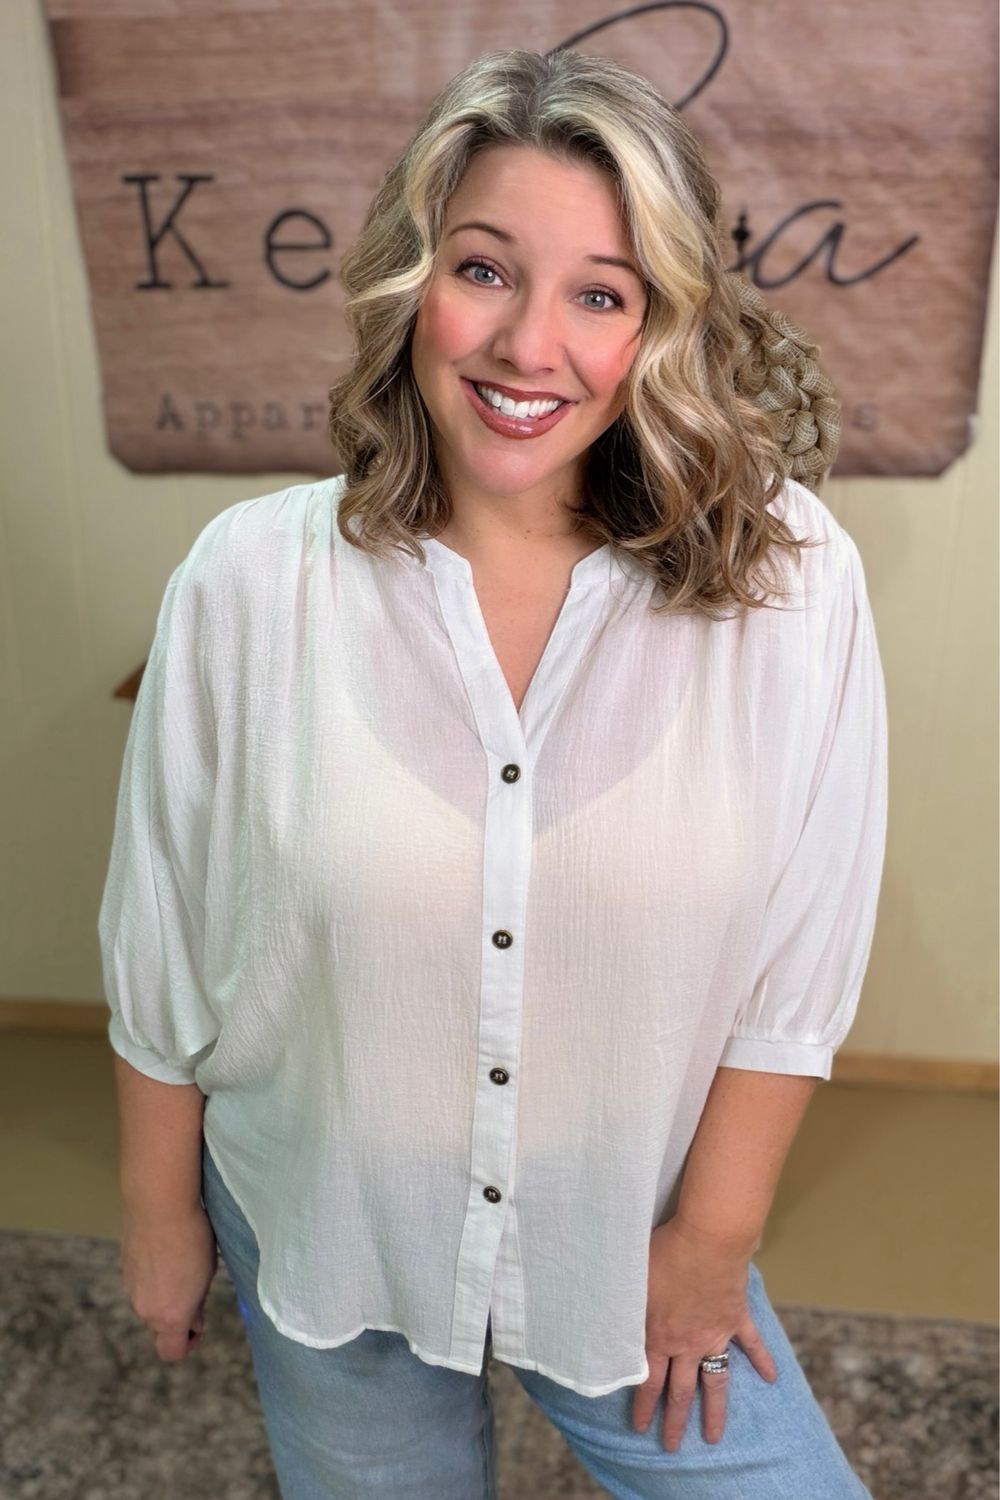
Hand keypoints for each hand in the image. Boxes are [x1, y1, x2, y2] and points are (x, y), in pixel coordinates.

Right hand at [120, 1204, 218, 1362]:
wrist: (159, 1203)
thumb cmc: (192, 1237)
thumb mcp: (206, 1275)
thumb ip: (196, 1304)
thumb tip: (192, 1318)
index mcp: (170, 1316)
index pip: (171, 1352)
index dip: (187, 1343)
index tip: (197, 1324)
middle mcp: (146, 1309)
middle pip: (160, 1326)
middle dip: (176, 1314)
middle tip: (194, 1287)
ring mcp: (131, 1289)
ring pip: (149, 1304)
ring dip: (163, 1295)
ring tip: (180, 1264)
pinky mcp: (124, 1270)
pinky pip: (140, 1285)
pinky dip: (151, 1278)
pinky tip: (164, 1253)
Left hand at [632, 1216, 776, 1449]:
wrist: (706, 1240)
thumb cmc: (663, 1253)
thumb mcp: (630, 1278)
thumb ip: (619, 1302)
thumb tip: (599, 1310)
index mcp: (659, 1336)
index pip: (648, 1380)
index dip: (644, 1406)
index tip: (641, 1428)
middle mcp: (687, 1344)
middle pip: (680, 1391)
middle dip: (674, 1421)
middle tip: (671, 1447)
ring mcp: (715, 1334)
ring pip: (715, 1382)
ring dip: (714, 1411)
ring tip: (713, 1437)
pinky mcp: (736, 1317)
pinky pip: (752, 1344)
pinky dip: (763, 1360)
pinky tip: (772, 1378)